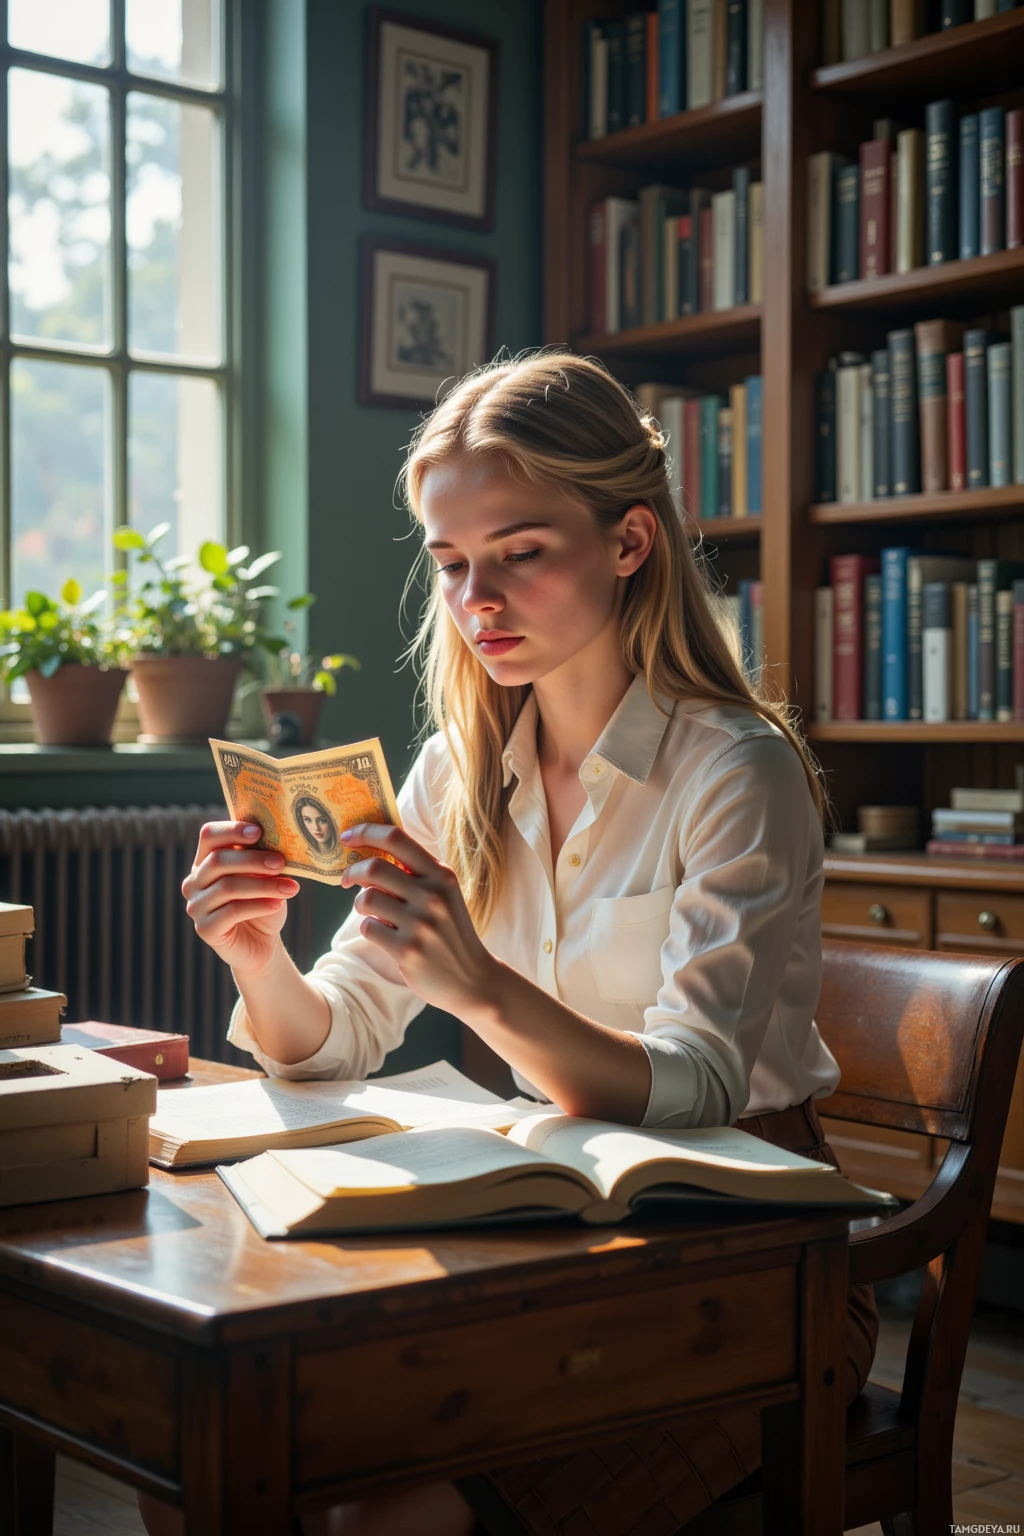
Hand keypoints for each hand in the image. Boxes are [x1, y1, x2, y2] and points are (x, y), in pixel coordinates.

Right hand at [181, 821, 299, 975]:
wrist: (262, 943)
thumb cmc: (262, 903)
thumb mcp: (264, 877)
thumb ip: (263, 858)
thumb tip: (279, 838)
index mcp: (205, 861)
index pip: (209, 836)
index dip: (231, 830)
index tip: (258, 831)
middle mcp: (194, 882)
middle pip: (218, 860)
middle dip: (253, 860)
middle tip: (281, 862)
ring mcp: (196, 906)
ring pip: (228, 887)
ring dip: (263, 885)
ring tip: (290, 887)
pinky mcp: (205, 929)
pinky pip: (232, 912)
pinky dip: (259, 905)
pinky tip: (278, 904)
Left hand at [339, 824, 497, 1016]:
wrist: (472, 978)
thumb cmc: (450, 931)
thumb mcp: (444, 894)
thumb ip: (416, 872)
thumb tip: (372, 849)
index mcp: (441, 875)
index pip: (396, 838)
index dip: (366, 832)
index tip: (348, 836)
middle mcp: (433, 895)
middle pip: (374, 867)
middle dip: (352, 871)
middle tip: (346, 878)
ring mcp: (421, 924)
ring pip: (366, 899)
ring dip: (360, 904)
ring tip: (371, 912)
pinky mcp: (407, 950)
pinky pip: (368, 928)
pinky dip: (368, 928)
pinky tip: (383, 934)